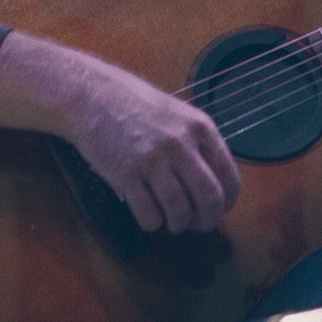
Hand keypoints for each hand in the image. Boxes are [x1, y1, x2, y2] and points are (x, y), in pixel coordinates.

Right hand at [66, 55, 241, 235]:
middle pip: (209, 199)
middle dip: (207, 221)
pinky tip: (149, 214)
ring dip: (178, 224)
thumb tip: (214, 184)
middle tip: (197, 225)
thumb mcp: (178, 115)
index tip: (218, 210)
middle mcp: (181, 144)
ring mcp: (153, 160)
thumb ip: (198, 144)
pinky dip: (152, 223)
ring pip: (180, 211)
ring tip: (171, 220)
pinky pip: (149, 215)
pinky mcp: (127, 175)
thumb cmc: (136, 104)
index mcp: (200, 128)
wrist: (92, 96)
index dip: (227, 202)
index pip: (229, 177)